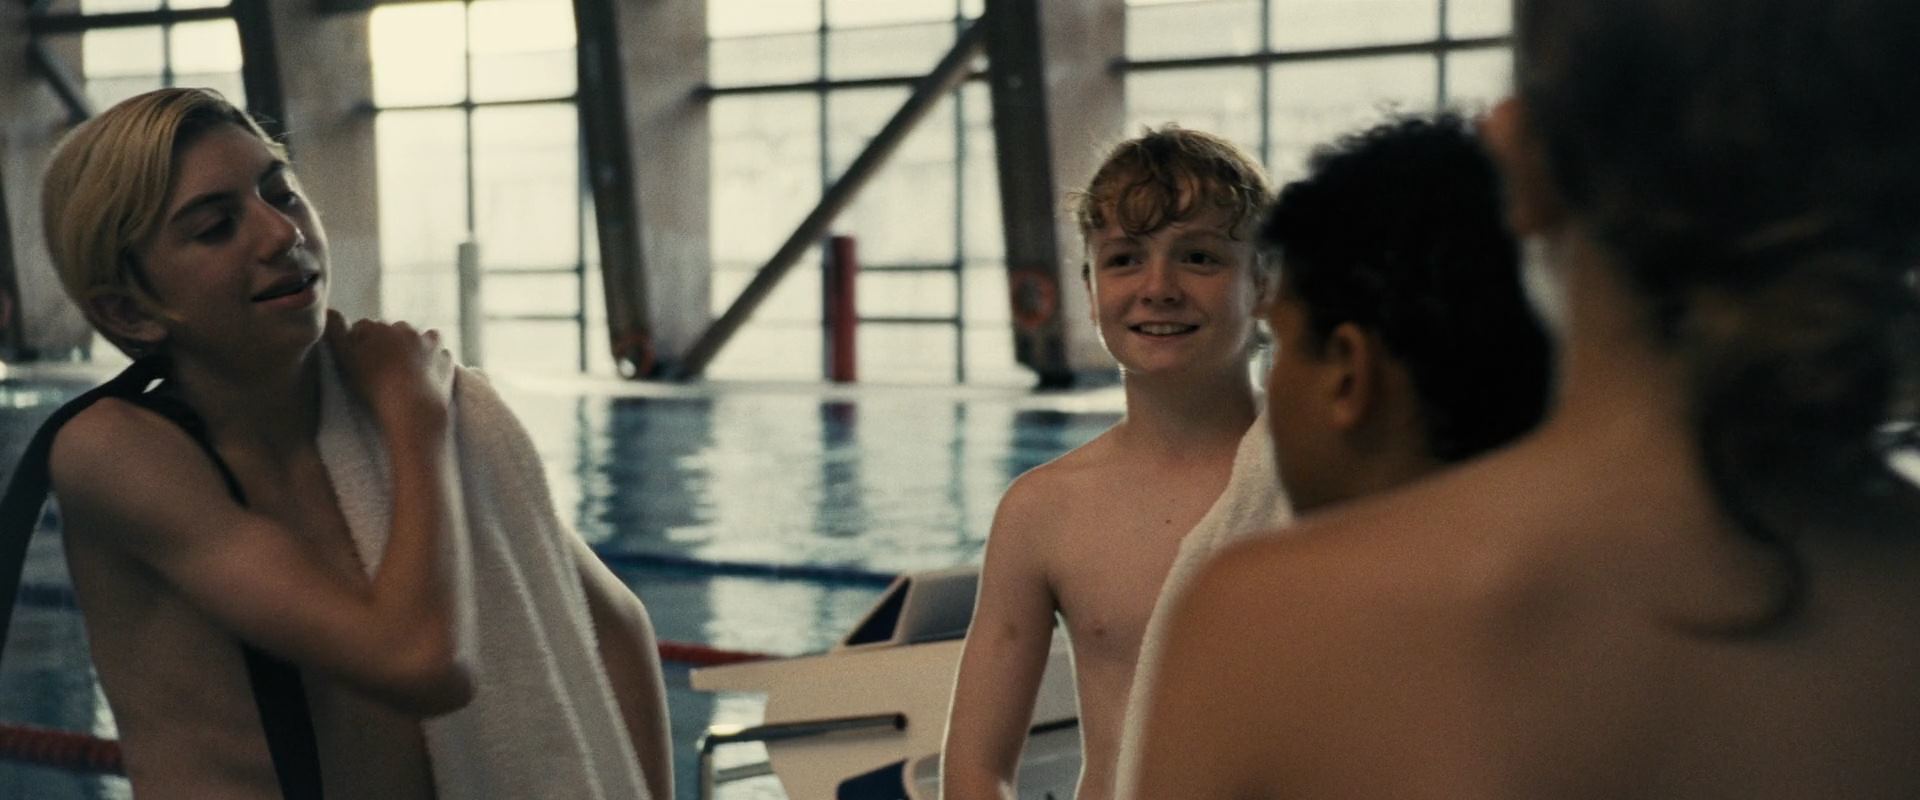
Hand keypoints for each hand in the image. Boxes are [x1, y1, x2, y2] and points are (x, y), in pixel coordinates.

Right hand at [325, 310, 453, 431]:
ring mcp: (429, 343)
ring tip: (409, 369)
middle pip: (393, 332)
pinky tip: (429, 374)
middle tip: (383, 367)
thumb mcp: (346, 358)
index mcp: (379, 327)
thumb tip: (329, 310)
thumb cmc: (374, 385)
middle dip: (389, 343)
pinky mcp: (446, 359)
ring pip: (421, 338)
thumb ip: (336, 333)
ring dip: (416, 348)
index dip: (360, 343)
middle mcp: (405, 329)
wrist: (412, 408)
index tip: (359, 360)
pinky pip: (441, 355)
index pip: (364, 328)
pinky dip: (436, 361)